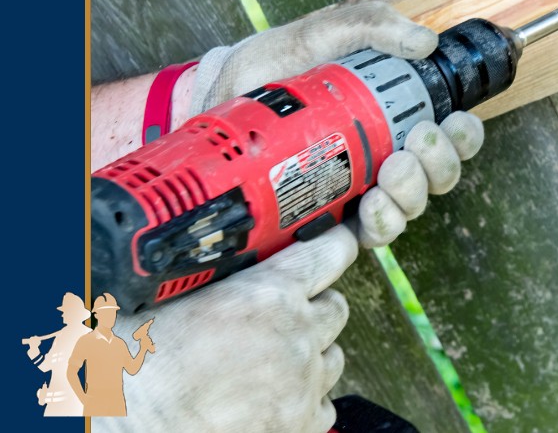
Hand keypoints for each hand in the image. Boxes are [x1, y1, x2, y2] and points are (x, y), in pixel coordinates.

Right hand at [93, 226, 357, 432]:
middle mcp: (294, 337)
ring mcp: (302, 385)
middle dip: (315, 306)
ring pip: (334, 358)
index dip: (334, 243)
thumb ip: (193, 270)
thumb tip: (190, 245)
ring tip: (274, 359)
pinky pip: (325, 405)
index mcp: (265, 295)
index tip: (333, 240)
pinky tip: (275, 397)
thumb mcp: (159, 300)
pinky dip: (308, 400)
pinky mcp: (300, 426)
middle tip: (285, 312)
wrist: (126, 429)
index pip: (330, 251)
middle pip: (336, 307)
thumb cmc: (133, 373)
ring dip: (312, 353)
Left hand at [189, 0, 484, 247]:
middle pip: (440, 174)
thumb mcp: (317, 36)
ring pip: (414, 205)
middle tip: (416, 141)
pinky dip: (384, 222)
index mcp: (390, 116)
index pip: (446, 132)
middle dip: (440, 162)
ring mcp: (361, 191)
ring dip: (414, 190)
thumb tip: (424, 41)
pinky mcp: (334, 221)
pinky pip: (376, 234)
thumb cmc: (268, 71)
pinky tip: (372, 206)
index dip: (463, 134)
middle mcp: (383, 157)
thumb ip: (368, 26)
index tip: (451, 121)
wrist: (213, 105)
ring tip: (391, 171)